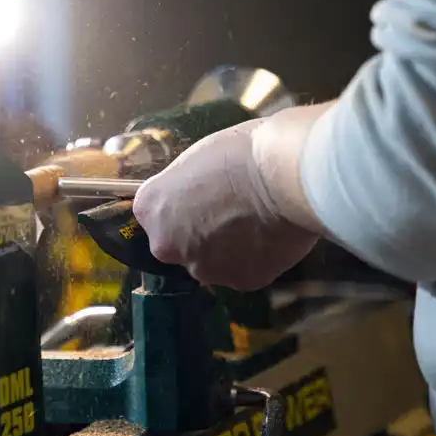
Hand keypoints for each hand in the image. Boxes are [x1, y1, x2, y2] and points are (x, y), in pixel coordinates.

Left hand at [133, 116, 319, 289]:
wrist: (285, 176)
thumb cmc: (241, 153)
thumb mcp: (198, 158)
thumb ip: (186, 187)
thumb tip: (195, 194)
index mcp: (151, 209)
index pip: (156, 212)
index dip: (182, 203)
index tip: (203, 192)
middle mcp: (167, 246)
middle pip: (180, 243)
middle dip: (201, 232)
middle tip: (232, 208)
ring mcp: (204, 268)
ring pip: (213, 261)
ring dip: (229, 248)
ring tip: (257, 220)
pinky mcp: (241, 282)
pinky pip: (246, 270)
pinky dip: (257, 257)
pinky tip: (272, 233)